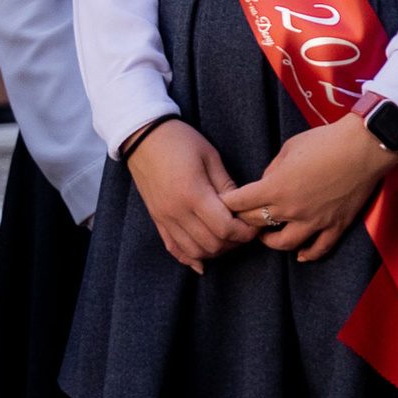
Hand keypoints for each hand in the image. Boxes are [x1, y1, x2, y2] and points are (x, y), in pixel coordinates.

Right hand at [127, 119, 248, 267]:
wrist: (142, 137)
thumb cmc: (179, 140)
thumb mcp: (210, 156)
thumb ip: (227, 186)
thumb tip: (243, 208)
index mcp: (193, 194)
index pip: (225, 228)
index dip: (245, 232)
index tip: (255, 225)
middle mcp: (177, 211)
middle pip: (212, 244)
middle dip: (234, 243)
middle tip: (244, 230)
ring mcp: (164, 218)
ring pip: (194, 251)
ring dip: (215, 250)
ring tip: (226, 238)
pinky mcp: (157, 220)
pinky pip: (174, 248)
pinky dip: (190, 258)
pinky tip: (202, 261)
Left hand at [225, 116, 393, 262]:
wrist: (363, 148)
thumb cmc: (324, 142)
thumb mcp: (288, 149)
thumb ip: (272, 171)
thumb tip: (265, 183)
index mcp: (275, 188)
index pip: (239, 203)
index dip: (227, 203)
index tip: (221, 203)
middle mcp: (291, 209)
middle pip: (256, 224)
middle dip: (243, 220)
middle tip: (238, 218)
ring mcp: (315, 221)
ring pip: (284, 244)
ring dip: (270, 242)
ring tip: (266, 236)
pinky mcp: (336, 226)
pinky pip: (319, 249)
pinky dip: (307, 254)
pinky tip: (299, 254)